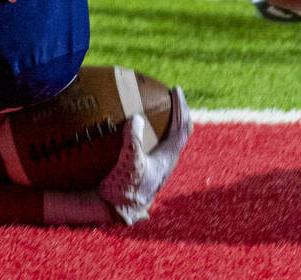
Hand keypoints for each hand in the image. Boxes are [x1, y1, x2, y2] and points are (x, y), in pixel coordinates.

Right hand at [100, 86, 191, 224]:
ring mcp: (156, 162)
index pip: (182, 127)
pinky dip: (150, 127)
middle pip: (179, 130)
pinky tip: (135, 122)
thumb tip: (137, 118)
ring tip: (155, 103)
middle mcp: (166, 158)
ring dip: (166, 118)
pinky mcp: (145, 164)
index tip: (175, 89)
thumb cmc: (126, 188)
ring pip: (168, 136)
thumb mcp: (130, 163)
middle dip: (177, 111)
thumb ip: (133, 141)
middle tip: (168, 93)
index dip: (182, 107)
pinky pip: (153, 141)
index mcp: (168, 157)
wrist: (118, 209)